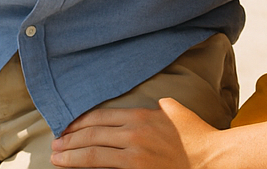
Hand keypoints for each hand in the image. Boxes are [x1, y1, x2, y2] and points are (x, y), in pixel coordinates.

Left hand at [51, 99, 217, 168]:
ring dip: (72, 156)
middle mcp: (134, 133)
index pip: (100, 117)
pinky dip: (88, 167)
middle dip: (70, 140)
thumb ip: (157, 106)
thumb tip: (150, 105)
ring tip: (57, 157)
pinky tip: (78, 167)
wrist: (211, 160)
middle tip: (55, 144)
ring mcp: (135, 155)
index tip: (66, 127)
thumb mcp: (175, 110)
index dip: (79, 122)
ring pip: (94, 153)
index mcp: (141, 116)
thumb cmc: (196, 136)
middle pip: (92, 134)